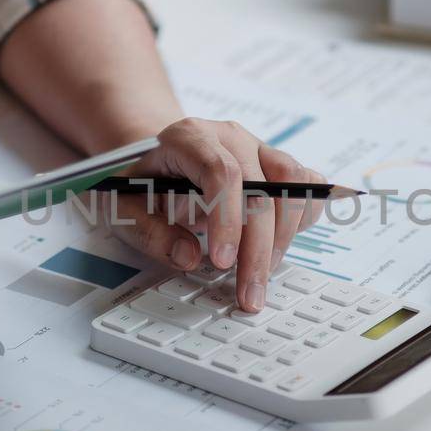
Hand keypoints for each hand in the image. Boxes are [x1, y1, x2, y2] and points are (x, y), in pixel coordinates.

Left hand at [103, 119, 323, 310]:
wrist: (159, 161)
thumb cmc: (141, 184)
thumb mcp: (122, 207)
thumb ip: (150, 232)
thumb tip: (189, 257)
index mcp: (189, 137)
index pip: (220, 172)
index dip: (227, 220)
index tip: (221, 263)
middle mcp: (230, 137)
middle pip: (261, 188)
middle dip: (258, 249)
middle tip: (249, 293)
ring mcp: (260, 148)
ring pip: (293, 187)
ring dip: (283, 239)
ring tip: (259, 275)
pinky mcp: (278, 166)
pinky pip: (308, 187)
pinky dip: (303, 218)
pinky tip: (279, 247)